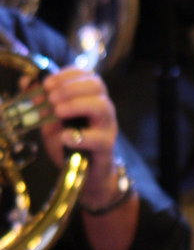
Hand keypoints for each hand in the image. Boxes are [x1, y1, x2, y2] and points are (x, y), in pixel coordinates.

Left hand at [39, 67, 121, 208]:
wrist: (86, 174)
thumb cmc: (71, 145)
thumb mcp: (52, 121)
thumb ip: (43, 105)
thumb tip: (28, 86)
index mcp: (91, 97)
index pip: (86, 74)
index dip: (66, 75)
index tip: (47, 83)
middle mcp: (103, 108)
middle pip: (96, 85)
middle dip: (70, 88)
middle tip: (51, 98)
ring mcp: (108, 127)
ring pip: (101, 106)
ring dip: (76, 105)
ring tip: (58, 112)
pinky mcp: (107, 146)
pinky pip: (97, 138)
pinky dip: (79, 136)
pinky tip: (64, 137)